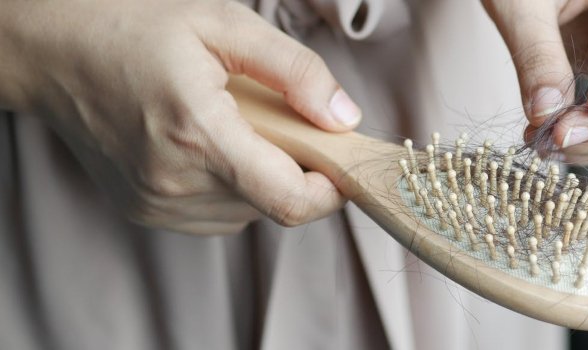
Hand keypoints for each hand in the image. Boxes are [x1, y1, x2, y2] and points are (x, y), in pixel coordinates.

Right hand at [0, 0, 361, 233]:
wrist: (51, 52)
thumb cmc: (132, 27)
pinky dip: (231, 187)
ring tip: (235, 127)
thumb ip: (295, 71)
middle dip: (295, 169)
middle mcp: (175, 183)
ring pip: (247, 213)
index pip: (291, 201)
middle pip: (274, 204)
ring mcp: (156, 204)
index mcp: (198, 134)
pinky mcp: (145, 211)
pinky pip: (216, 214)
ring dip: (261, 178)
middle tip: (277, 120)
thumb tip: (343, 118)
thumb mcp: (223, 25)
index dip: (332, 190)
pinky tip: (209, 145)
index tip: (341, 162)